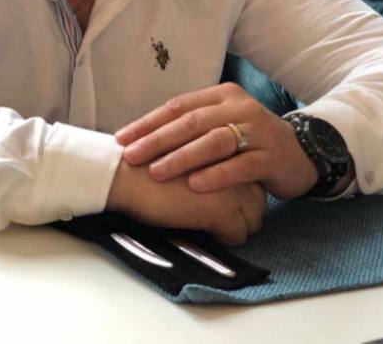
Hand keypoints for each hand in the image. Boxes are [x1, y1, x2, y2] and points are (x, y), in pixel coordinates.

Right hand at [106, 159, 265, 245]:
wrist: (125, 174)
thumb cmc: (145, 164)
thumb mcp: (180, 151)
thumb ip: (202, 157)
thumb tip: (213, 180)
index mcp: (222, 143)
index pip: (247, 175)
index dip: (234, 190)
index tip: (218, 199)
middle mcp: (233, 161)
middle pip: (257, 197)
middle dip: (241, 210)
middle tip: (217, 216)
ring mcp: (231, 184)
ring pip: (253, 218)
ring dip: (236, 226)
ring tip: (211, 226)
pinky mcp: (223, 208)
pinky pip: (238, 234)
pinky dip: (225, 239)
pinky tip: (204, 232)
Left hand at [115, 83, 318, 199]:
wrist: (304, 152)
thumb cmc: (252, 142)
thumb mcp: (223, 125)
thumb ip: (193, 127)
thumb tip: (145, 138)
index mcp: (222, 96)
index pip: (178, 106)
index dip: (148, 122)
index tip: (121, 139)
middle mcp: (239, 107)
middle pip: (192, 122)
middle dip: (157, 139)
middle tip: (131, 155)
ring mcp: (258, 130)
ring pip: (214, 141)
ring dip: (182, 157)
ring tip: (156, 171)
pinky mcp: (272, 156)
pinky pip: (241, 165)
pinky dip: (217, 174)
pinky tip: (195, 184)